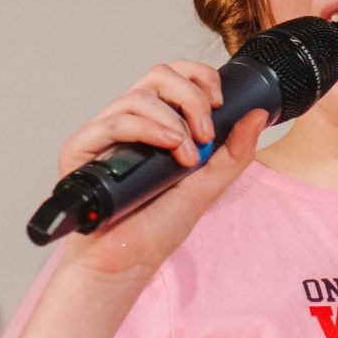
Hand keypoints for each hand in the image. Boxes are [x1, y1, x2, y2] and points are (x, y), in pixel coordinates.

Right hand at [53, 62, 269, 288]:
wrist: (127, 262)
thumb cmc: (157, 227)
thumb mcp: (208, 186)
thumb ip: (235, 152)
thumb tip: (258, 113)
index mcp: (155, 123)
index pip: (174, 76)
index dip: (200, 77)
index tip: (219, 104)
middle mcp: (128, 122)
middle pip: (157, 75)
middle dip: (190, 95)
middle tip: (205, 132)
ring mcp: (103, 134)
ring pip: (137, 96)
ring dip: (172, 120)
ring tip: (186, 154)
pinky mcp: (80, 149)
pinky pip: (112, 122)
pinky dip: (145, 128)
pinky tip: (166, 146)